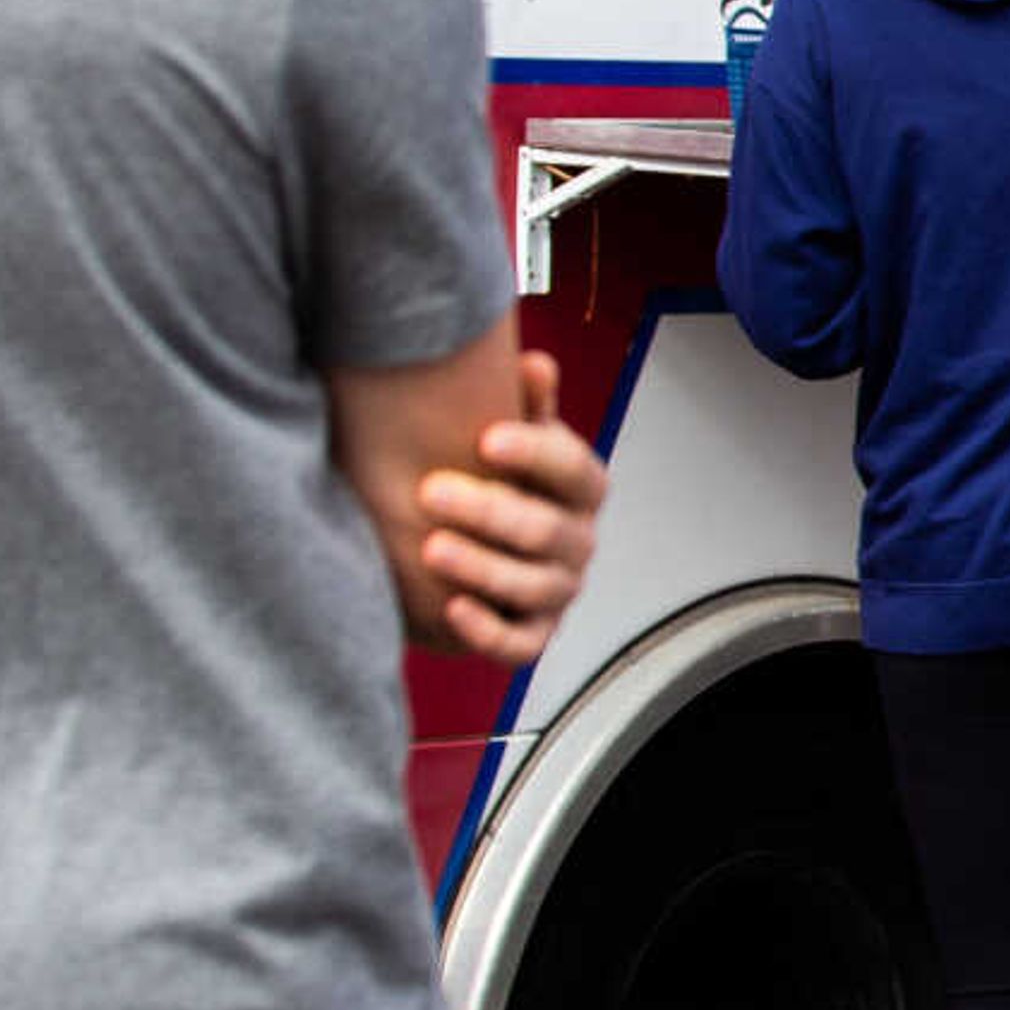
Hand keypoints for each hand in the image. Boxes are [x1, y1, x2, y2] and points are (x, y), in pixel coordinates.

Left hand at [413, 350, 607, 666]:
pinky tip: (452, 607)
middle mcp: (577, 542)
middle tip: (430, 491)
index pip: (575, 471)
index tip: (484, 438)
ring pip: (532, 587)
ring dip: (481, 568)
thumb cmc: (483, 482)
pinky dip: (486, 630)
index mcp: (579, 490)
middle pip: (548, 531)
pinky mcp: (530, 637)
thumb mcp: (503, 442)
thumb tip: (533, 363)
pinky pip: (518, 645)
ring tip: (430, 548)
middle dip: (490, 512)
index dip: (536, 454)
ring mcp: (556, 592)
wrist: (450, 548)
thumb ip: (523, 407)